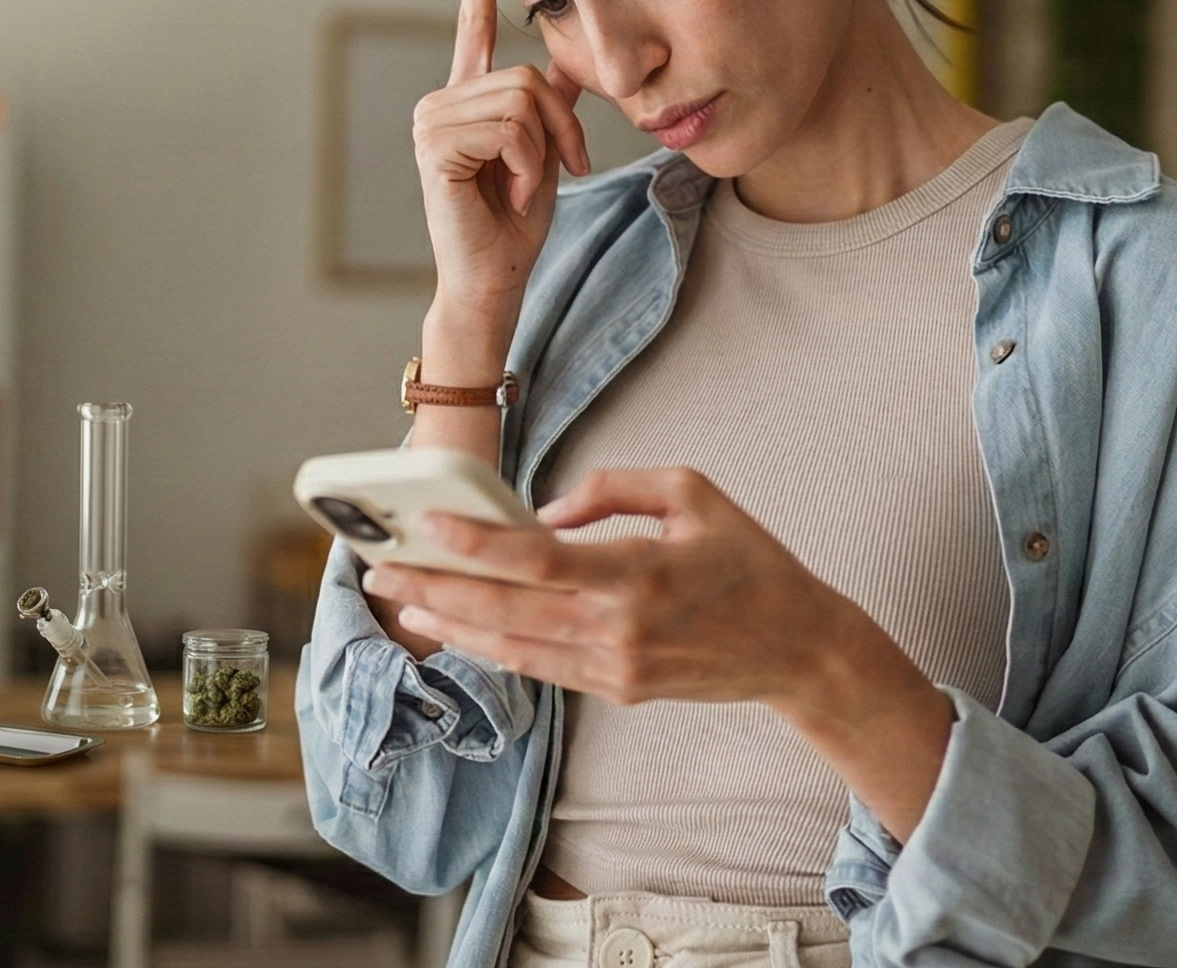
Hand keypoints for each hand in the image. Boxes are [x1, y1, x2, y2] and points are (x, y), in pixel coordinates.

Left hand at [362, 467, 957, 838]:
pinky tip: (455, 628)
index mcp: (640, 572)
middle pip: (508, 610)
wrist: (795, 647)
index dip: (476, 544)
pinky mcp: (616, 688)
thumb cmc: (748, 558)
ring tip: (401, 598)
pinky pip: (539, 667)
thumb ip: (615, 488)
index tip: (427, 523)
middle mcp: (620, 628)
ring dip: (452, 623)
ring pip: (514, 646)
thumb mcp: (695, 491)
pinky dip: (492, 647)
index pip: (538, 560)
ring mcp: (615, 667)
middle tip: (381, 566)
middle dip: (437, 588)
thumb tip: (547, 512)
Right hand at [412, 0, 591, 351]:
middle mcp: (441, 101)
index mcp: (467, 98)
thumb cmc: (517, 221)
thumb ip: (550, 105)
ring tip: (525, 185)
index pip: (472, 27)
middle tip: (560, 167)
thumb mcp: (545, 150)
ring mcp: (431, 122)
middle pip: (525, 77)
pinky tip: (510, 193)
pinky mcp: (434, 147)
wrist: (498, 276)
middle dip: (559, 125)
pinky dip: (525, 166)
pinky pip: (508, 130)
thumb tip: (572, 65)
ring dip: (542, 150)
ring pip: (520, 101)